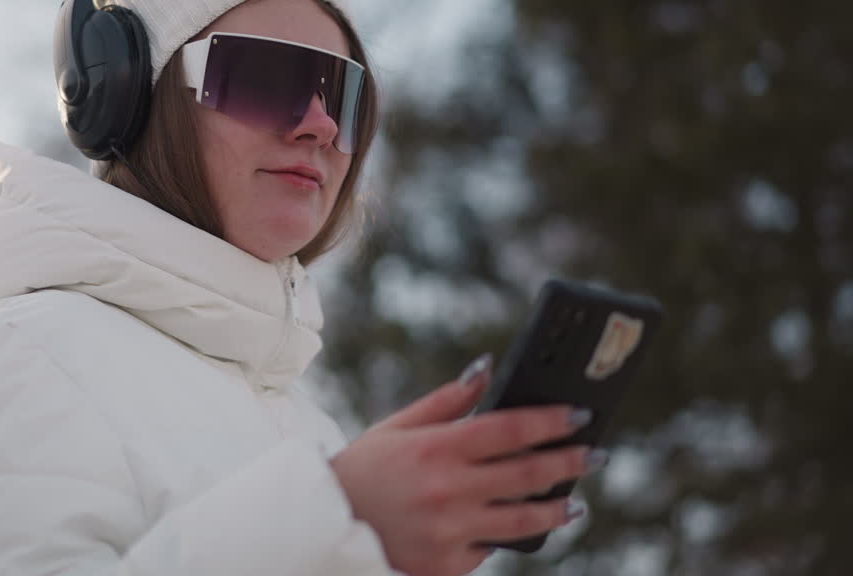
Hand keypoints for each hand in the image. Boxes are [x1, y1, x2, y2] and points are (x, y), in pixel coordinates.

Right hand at [329, 355, 597, 575]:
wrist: (329, 524)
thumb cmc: (365, 469)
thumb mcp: (397, 427)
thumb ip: (447, 401)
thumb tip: (487, 369)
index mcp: (435, 449)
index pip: (510, 429)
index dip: (552, 421)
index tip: (580, 414)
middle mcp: (447, 490)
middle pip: (528, 475)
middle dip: (570, 462)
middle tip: (596, 454)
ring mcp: (451, 531)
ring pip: (523, 521)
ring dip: (557, 510)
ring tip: (574, 503)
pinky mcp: (448, 564)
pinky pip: (491, 549)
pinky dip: (504, 536)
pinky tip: (514, 526)